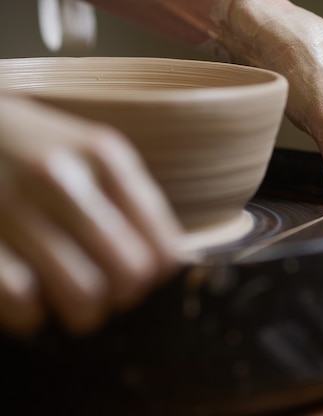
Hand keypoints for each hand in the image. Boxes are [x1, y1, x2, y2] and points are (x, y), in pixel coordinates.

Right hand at [0, 95, 181, 335]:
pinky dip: (32, 313)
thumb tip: (166, 264)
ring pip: (83, 295)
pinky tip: (30, 297)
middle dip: (126, 295)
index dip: (159, 274)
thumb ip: (129, 198)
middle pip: (130, 273)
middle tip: (110, 293)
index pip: (161, 243)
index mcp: (102, 155)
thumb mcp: (88, 151)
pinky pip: (23, 301)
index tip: (146, 277)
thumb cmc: (33, 148)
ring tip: (76, 302)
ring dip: (85, 311)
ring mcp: (10, 206)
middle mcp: (60, 177)